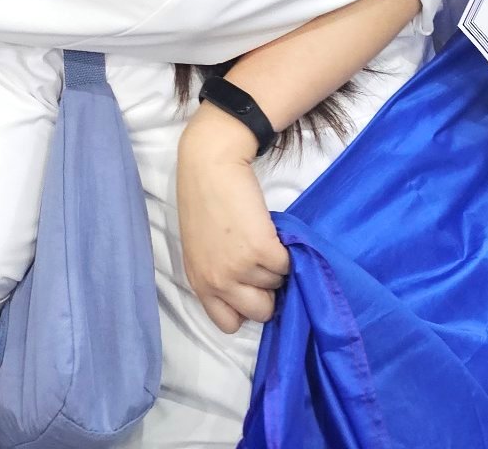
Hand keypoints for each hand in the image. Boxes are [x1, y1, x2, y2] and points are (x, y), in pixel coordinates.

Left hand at [177, 104, 288, 333]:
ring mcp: (240, 267)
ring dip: (275, 264)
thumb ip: (217, 273)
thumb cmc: (203, 198)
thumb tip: (248, 290)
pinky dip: (286, 250)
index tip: (249, 288)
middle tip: (262, 264)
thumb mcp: (200, 247)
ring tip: (262, 237)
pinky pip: (287, 264)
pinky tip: (272, 231)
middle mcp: (219, 281)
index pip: (228, 323)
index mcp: (200, 283)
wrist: (210, 163)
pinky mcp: (262, 249)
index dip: (243, 307)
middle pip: (260, 312)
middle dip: (267, 291)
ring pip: (277, 284)